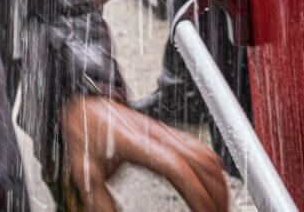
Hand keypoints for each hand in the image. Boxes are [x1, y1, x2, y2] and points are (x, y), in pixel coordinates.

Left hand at [64, 96, 227, 211]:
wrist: (85, 102)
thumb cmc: (84, 130)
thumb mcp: (83, 168)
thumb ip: (99, 198)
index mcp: (136, 143)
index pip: (176, 167)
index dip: (195, 191)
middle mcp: (155, 134)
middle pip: (198, 161)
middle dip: (215, 191)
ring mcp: (163, 131)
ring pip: (203, 152)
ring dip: (217, 180)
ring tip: (220, 204)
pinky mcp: (166, 131)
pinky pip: (198, 147)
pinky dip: (212, 166)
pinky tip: (214, 181)